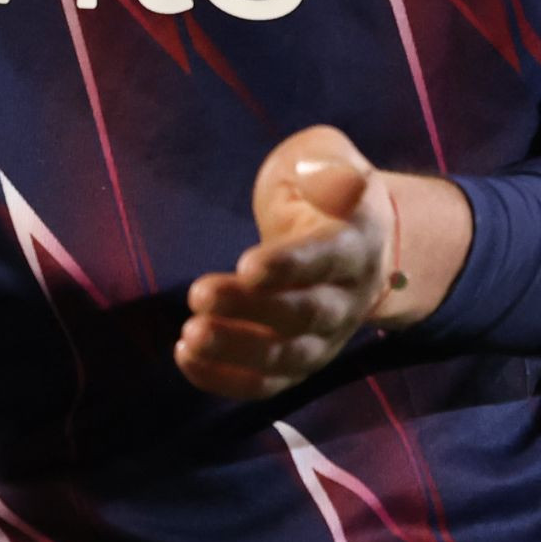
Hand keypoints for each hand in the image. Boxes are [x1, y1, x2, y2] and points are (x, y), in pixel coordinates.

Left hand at [174, 126, 464, 399]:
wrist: (354, 240)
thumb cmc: (324, 190)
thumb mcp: (325, 157)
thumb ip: (325, 164)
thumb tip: (331, 178)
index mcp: (355, 244)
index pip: (327, 259)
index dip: (290, 266)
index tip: (248, 265)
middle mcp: (347, 299)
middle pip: (305, 315)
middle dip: (251, 309)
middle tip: (198, 295)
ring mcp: (325, 337)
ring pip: (287, 358)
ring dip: (237, 352)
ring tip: (189, 335)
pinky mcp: (299, 361)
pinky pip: (268, 384)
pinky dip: (227, 379)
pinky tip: (185, 357)